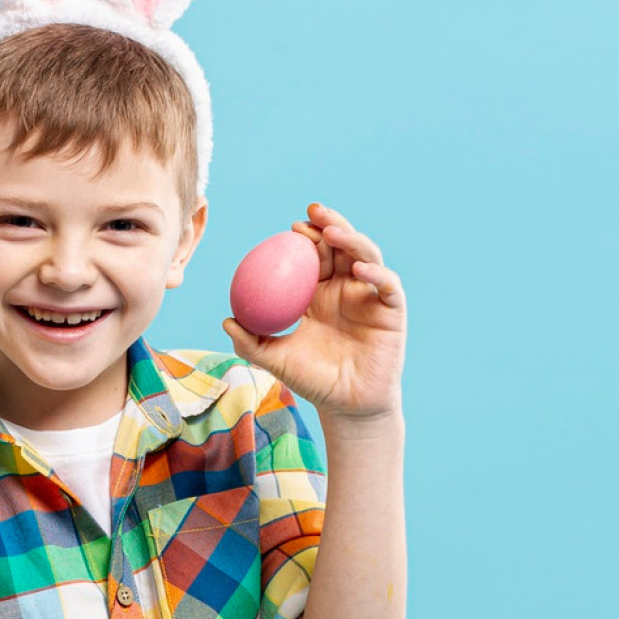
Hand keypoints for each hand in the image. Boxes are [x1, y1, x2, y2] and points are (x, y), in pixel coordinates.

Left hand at [221, 204, 406, 420]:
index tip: (291, 227)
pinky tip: (358, 269)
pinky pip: (387, 286)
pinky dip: (376, 273)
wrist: (346, 406)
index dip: (306, 236)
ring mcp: (370, 296)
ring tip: (332, 232)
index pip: (313, 254)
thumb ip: (250, 342)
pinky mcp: (392, 310)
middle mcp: (346, 287)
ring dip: (351, 239)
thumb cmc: (311, 380)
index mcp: (318, 291)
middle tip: (313, 212)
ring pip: (366, 256)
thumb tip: (226, 321)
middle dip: (329, 223)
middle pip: (341, 245)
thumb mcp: (275, 360)